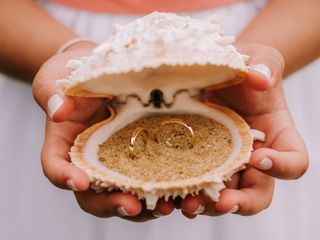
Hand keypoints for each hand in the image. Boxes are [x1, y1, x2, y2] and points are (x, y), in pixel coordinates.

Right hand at [33, 44, 173, 220]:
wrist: (101, 70)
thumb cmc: (74, 74)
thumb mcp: (58, 77)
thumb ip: (53, 92)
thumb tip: (59, 111)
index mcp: (64, 143)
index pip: (56, 166)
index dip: (65, 177)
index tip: (80, 181)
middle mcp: (89, 159)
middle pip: (92, 195)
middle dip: (112, 203)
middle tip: (132, 205)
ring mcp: (116, 160)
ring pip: (124, 194)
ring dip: (143, 206)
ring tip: (165, 206)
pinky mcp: (140, 155)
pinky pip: (148, 178)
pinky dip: (162, 189)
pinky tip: (180, 191)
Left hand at [180, 43, 308, 217]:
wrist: (222, 74)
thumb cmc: (247, 67)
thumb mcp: (259, 58)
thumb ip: (265, 65)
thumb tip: (260, 78)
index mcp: (277, 134)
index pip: (294, 161)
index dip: (283, 167)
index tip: (260, 159)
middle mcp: (254, 156)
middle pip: (258, 193)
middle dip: (241, 202)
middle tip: (222, 203)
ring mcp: (226, 161)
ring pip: (224, 196)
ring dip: (208, 205)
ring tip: (189, 205)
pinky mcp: (201, 160)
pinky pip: (197, 184)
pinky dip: (185, 193)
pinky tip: (169, 195)